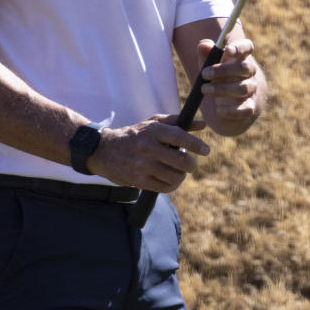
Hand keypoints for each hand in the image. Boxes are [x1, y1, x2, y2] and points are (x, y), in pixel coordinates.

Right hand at [89, 114, 209, 191]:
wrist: (104, 151)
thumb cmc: (134, 135)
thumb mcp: (152, 123)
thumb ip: (177, 121)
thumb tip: (202, 124)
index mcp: (153, 130)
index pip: (180, 137)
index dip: (196, 144)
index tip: (206, 150)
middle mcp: (148, 147)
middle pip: (181, 161)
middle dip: (191, 165)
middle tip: (191, 165)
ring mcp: (142, 165)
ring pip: (175, 176)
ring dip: (181, 176)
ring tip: (179, 173)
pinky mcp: (138, 180)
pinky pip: (164, 187)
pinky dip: (172, 185)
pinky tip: (171, 180)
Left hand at [197, 36, 263, 134]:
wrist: (228, 105)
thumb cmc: (218, 79)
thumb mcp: (209, 66)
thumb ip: (205, 54)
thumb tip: (204, 45)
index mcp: (241, 58)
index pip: (247, 47)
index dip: (240, 47)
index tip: (227, 49)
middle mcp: (250, 73)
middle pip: (245, 68)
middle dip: (223, 70)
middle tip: (204, 74)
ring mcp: (252, 91)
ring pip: (243, 88)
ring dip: (222, 89)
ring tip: (204, 89)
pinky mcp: (250, 108)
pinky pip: (246, 109)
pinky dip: (231, 110)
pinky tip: (218, 110)